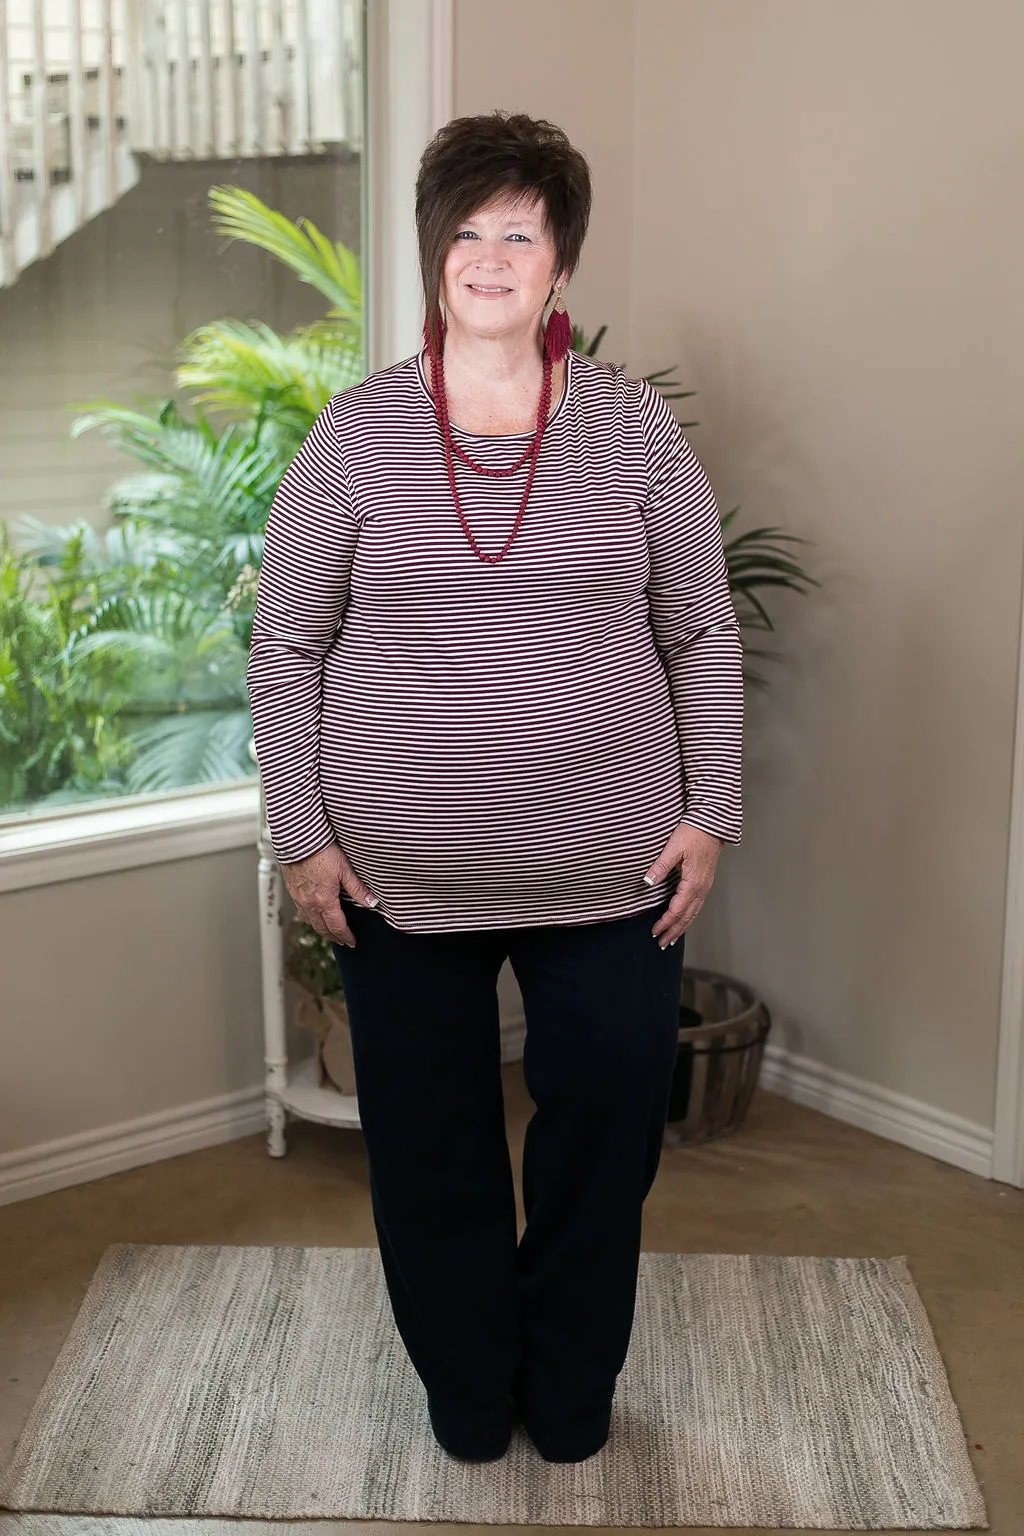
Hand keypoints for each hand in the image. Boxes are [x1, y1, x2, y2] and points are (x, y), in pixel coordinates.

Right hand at [280, 842, 378, 948]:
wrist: (298, 839)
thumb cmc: (322, 851)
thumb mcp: (345, 869)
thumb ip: (358, 888)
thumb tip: (371, 902)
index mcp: (325, 901)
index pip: (337, 926)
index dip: (346, 936)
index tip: (352, 942)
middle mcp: (310, 903)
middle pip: (322, 928)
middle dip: (334, 937)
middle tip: (342, 941)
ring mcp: (299, 898)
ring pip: (310, 922)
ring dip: (321, 930)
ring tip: (330, 932)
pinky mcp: (292, 891)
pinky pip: (301, 912)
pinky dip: (310, 919)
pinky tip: (314, 916)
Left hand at [645, 824, 723, 948]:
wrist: (712, 823)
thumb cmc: (693, 833)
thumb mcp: (673, 848)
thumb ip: (660, 866)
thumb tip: (647, 882)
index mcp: (693, 883)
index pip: (677, 910)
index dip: (665, 922)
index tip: (654, 932)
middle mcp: (701, 888)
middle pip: (687, 916)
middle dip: (674, 931)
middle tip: (662, 944)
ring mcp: (705, 886)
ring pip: (694, 913)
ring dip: (682, 927)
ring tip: (672, 939)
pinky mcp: (706, 882)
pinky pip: (697, 905)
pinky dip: (689, 916)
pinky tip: (684, 919)